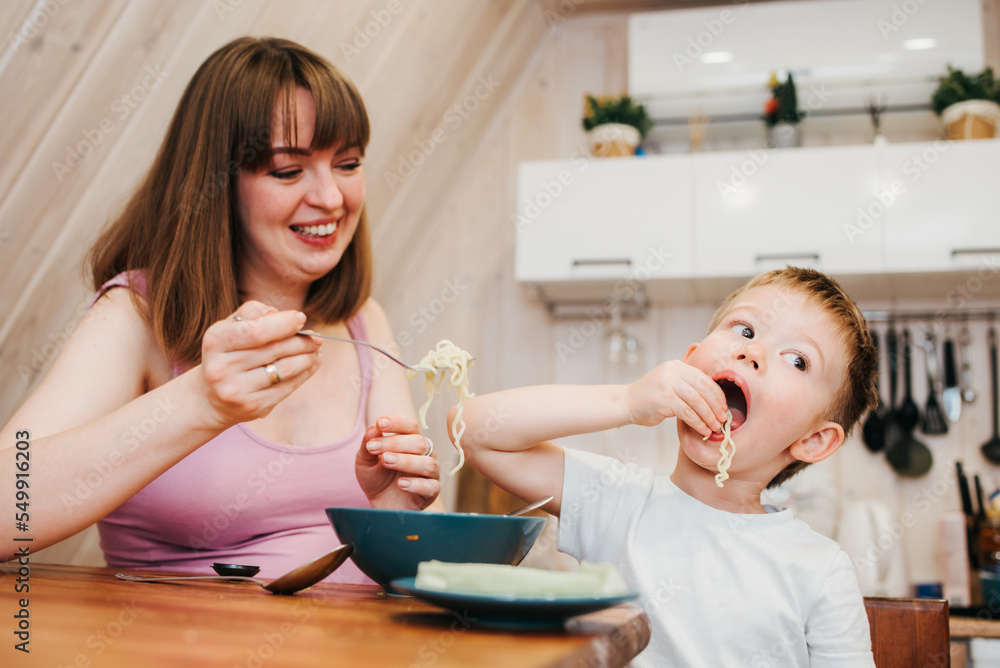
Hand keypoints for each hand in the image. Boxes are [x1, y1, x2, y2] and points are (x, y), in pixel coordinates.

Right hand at [198, 301, 321, 427]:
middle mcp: (221, 368)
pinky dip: (305, 373)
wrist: (212, 399)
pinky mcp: (253, 407)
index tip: (301, 318)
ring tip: (315, 350)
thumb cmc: (228, 353)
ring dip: (307, 357)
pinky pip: (288, 387)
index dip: (284, 323)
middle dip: (302, 341)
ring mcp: (237, 391)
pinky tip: (311, 363)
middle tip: (316, 337)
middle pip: (275, 349)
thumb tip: (277, 313)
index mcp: (215, 342)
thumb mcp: (231, 327)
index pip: (255, 331)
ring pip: (285, 369)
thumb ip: (252, 312)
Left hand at [357, 415, 439, 509]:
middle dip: (395, 443)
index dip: (397, 422)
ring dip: (406, 461)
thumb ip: (367, 445)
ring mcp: (429, 474)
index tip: (379, 423)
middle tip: (373, 448)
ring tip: (386, 461)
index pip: (411, 425)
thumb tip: (372, 428)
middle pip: (420, 442)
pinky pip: (431, 487)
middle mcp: (424, 454)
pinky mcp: (430, 493)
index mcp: (411, 441)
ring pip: (428, 463)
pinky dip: (416, 484)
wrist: (379, 504)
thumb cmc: (376, 478)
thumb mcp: (365, 462)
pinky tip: (400, 484)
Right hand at [625, 360, 727, 437]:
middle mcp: (673, 371)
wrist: (626, 403)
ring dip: (709, 416)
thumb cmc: (650, 398)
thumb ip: (687, 386)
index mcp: (677, 366)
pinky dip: (698, 423)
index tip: (724, 408)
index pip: (704, 379)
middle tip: (723, 419)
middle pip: (704, 389)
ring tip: (715, 427)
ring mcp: (668, 384)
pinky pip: (688, 412)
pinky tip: (703, 430)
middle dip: (716, 406)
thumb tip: (714, 401)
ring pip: (697, 401)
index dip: (718, 395)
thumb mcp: (669, 384)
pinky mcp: (665, 399)